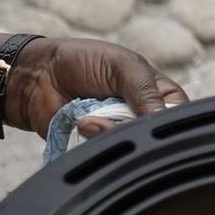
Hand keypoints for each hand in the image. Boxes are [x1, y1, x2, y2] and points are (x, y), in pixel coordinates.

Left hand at [6, 38, 187, 137]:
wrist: (37, 74)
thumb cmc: (83, 60)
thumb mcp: (123, 66)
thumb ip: (146, 92)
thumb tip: (160, 120)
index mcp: (158, 94)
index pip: (178, 116)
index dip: (167, 120)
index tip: (149, 117)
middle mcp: (141, 116)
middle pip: (153, 135)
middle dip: (131, 126)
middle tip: (113, 111)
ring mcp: (119, 131)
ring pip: (129, 147)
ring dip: (108, 132)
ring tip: (88, 118)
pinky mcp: (97, 145)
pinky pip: (106, 154)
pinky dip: (93, 141)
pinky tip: (81, 125)